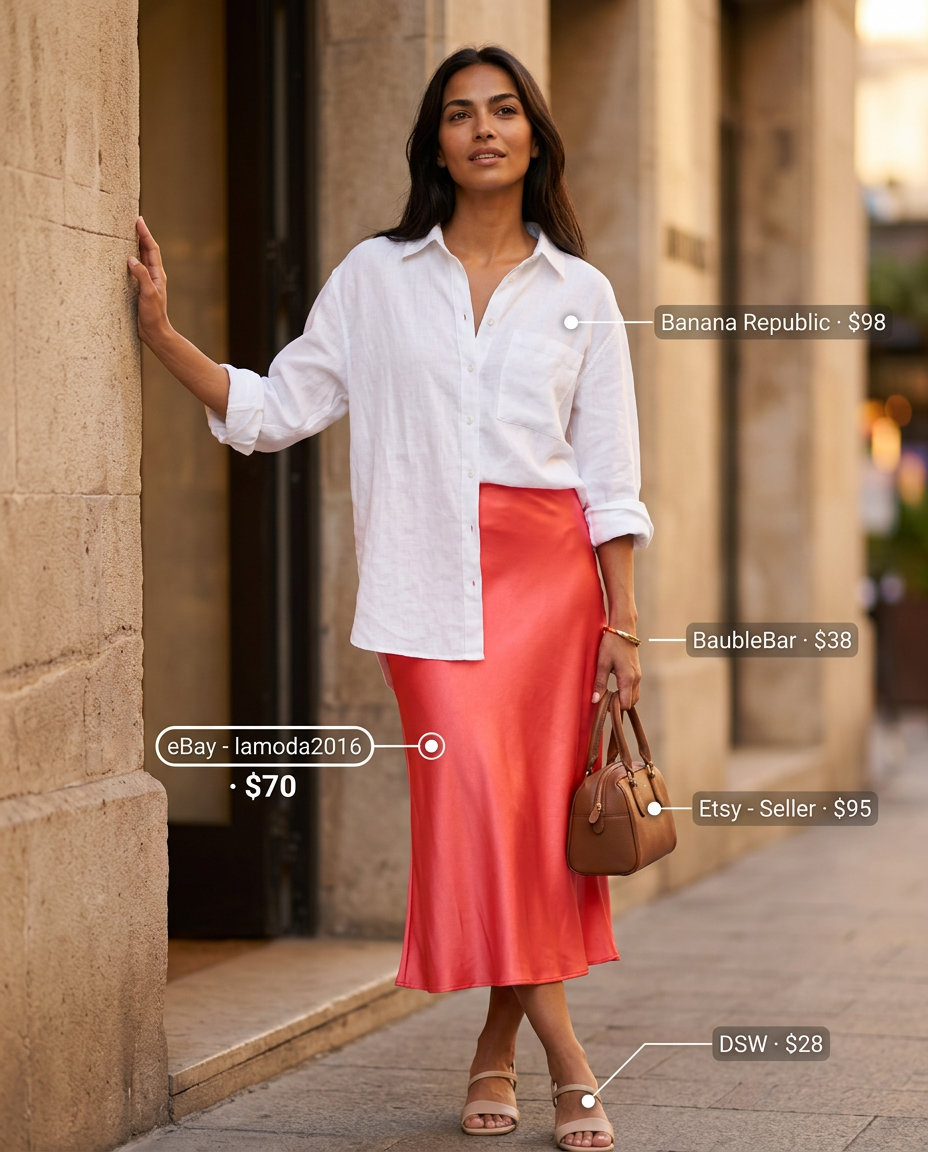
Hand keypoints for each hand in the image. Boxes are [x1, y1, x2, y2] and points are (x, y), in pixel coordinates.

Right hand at [127, 216, 169, 346]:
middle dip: (140, 235)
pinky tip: (122, 257)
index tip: (138, 220)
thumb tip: (131, 258)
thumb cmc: (153, 315)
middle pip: (147, 250)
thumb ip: (141, 275)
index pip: (151, 249)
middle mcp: (153, 275)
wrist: (154, 332)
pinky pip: (134, 269)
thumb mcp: (148, 294)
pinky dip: (129, 259)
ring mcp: (146, 281)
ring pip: (141, 258)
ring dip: (135, 245)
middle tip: (133, 221)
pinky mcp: (139, 288)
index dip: (145, 234)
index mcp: (157, 274)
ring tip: (127, 233)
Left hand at [591, 631, 640, 709]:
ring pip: (634, 695)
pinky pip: (634, 688)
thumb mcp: (602, 663)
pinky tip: (615, 687)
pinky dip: (626, 692)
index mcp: (627, 679)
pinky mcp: (637, 671)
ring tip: (609, 694)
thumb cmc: (611, 644)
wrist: (623, 629)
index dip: (615, 707)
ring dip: (623, 698)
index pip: (626, 704)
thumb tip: (595, 701)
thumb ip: (599, 683)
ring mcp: (638, 675)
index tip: (603, 703)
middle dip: (619, 704)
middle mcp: (636, 679)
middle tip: (605, 699)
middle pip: (631, 702)